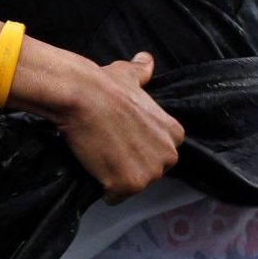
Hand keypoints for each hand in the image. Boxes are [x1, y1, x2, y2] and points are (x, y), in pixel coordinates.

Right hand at [54, 52, 184, 201]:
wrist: (83, 96)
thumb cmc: (105, 86)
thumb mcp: (130, 76)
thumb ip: (142, 72)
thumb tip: (146, 61)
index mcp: (174, 133)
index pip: (161, 153)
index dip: (140, 149)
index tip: (124, 140)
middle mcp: (168, 155)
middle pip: (149, 173)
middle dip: (131, 166)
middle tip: (110, 147)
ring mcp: (149, 173)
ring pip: (133, 186)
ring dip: (117, 178)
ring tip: (101, 155)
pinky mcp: (128, 186)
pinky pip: (116, 197)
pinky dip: (104, 190)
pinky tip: (96, 169)